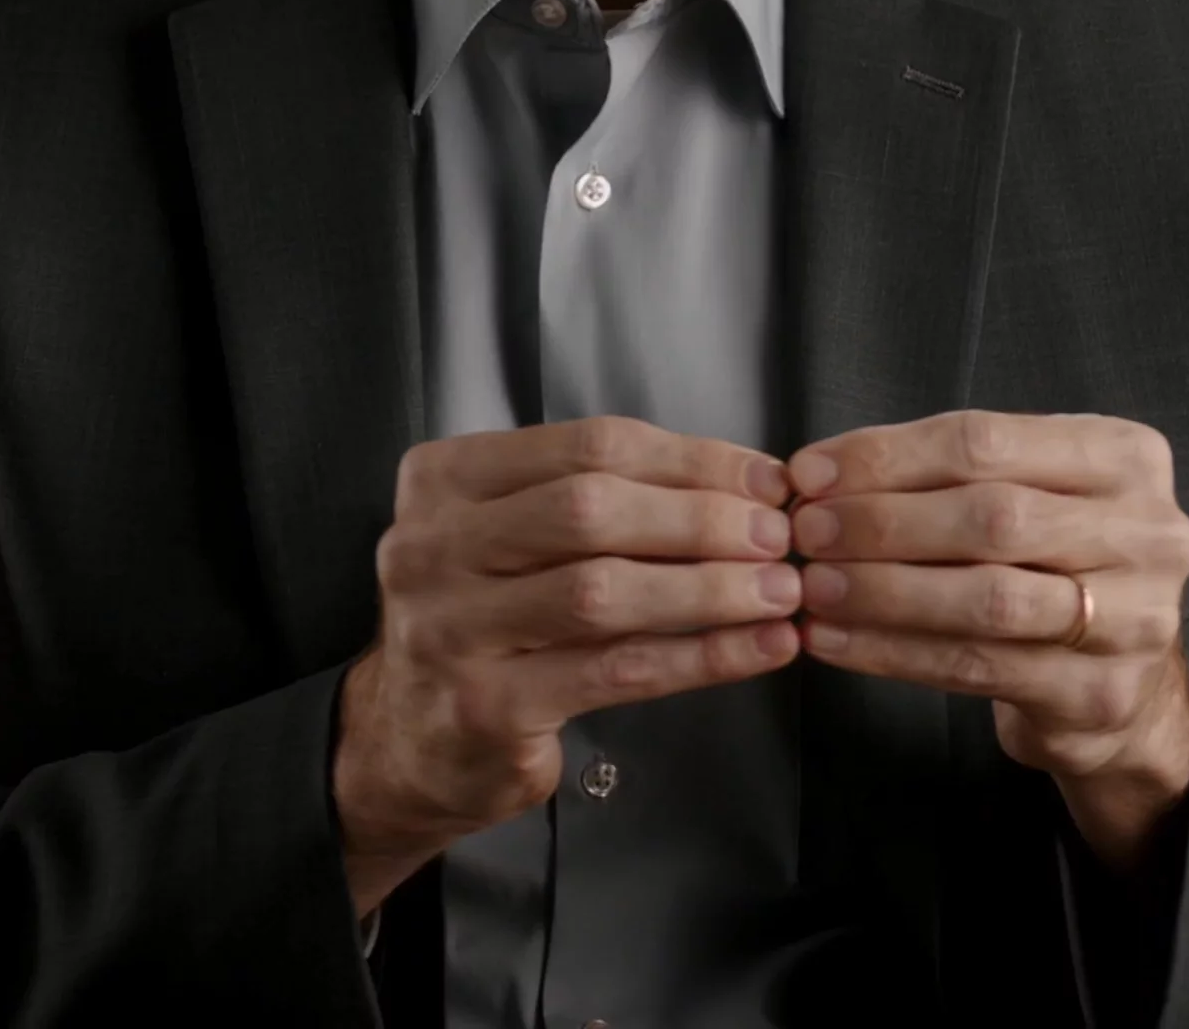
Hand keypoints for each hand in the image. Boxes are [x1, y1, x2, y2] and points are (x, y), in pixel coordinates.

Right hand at [334, 416, 800, 914]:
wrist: (406, 742)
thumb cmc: (486, 623)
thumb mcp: (515, 538)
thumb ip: (602, 503)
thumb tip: (744, 485)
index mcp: (444, 481)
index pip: (586, 447)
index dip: (689, 459)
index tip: (764, 478)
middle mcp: (432, 547)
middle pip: (591, 510)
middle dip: (701, 519)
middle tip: (778, 537)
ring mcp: (450, 629)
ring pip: (603, 592)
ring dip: (709, 589)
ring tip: (782, 591)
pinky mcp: (486, 707)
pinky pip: (615, 671)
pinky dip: (700, 657)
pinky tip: (760, 649)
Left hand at [787, 410, 1188, 867]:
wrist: (1121, 682)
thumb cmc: (1052, 566)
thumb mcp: (1029, 494)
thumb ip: (950, 476)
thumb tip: (821, 474)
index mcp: (1126, 458)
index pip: (988, 441)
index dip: (889, 455)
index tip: (811, 471)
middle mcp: (1147, 533)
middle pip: (992, 517)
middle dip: (883, 522)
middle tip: (806, 531)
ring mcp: (1134, 619)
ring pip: (987, 598)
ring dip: (883, 591)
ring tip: (813, 587)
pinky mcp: (1101, 695)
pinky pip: (979, 667)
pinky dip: (894, 653)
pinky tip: (836, 642)